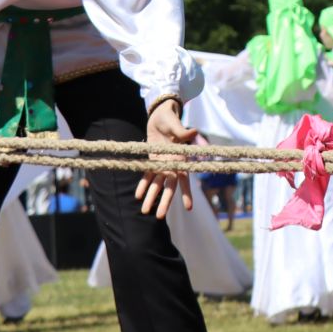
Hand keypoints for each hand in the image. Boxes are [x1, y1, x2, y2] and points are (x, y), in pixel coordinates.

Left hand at [138, 99, 198, 219]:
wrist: (160, 115)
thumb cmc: (171, 119)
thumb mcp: (176, 124)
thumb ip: (183, 132)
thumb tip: (194, 132)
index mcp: (181, 158)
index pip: (184, 179)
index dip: (186, 193)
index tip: (188, 208)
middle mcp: (172, 164)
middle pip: (169, 187)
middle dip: (164, 202)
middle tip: (159, 217)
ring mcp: (162, 163)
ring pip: (156, 184)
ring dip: (151, 197)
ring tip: (144, 211)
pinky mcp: (152, 160)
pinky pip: (147, 175)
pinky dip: (142, 185)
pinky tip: (138, 196)